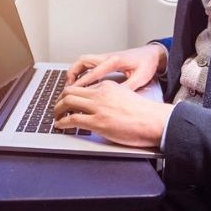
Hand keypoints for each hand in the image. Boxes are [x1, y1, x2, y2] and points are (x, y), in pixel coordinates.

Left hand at [54, 81, 173, 147]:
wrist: (154, 121)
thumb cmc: (144, 113)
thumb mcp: (125, 96)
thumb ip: (111, 97)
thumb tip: (101, 107)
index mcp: (108, 85)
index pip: (82, 86)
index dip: (71, 93)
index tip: (68, 100)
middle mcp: (100, 93)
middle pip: (70, 90)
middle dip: (60, 99)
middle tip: (57, 107)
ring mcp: (98, 107)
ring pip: (68, 102)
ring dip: (57, 109)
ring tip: (55, 116)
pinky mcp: (98, 122)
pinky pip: (73, 119)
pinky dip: (62, 122)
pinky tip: (60, 125)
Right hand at [67, 44, 166, 90]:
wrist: (151, 54)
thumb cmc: (146, 64)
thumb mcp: (141, 77)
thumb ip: (128, 87)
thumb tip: (116, 98)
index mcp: (115, 61)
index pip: (94, 72)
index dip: (83, 82)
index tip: (74, 91)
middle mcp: (107, 57)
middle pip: (83, 61)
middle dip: (73, 74)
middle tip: (68, 88)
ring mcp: (105, 57)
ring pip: (83, 61)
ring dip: (75, 72)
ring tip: (71, 86)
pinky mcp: (105, 60)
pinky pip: (88, 64)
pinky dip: (81, 72)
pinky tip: (80, 83)